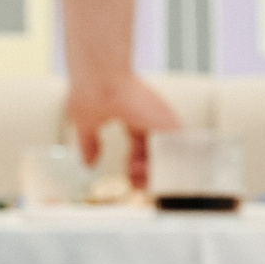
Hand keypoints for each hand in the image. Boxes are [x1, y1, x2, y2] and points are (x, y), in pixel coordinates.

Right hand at [66, 73, 181, 188]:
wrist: (100, 82)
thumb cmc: (89, 94)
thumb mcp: (86, 123)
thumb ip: (89, 143)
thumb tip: (87, 163)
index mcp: (132, 116)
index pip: (141, 147)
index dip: (135, 164)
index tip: (127, 175)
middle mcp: (149, 119)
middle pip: (155, 154)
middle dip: (145, 173)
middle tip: (133, 181)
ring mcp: (161, 121)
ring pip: (167, 156)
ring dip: (153, 173)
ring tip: (134, 175)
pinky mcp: (170, 125)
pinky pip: (177, 154)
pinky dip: (168, 167)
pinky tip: (154, 176)